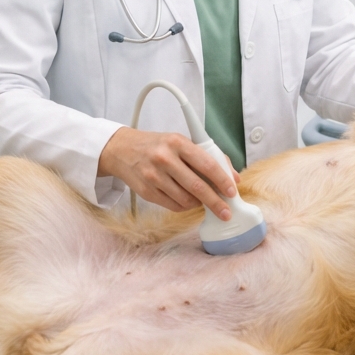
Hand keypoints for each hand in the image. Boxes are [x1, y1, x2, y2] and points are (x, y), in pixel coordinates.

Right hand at [98, 127, 239, 217]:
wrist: (122, 150)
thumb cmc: (158, 145)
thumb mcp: (181, 142)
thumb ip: (208, 157)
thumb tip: (232, 178)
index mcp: (177, 142)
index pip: (206, 163)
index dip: (222, 180)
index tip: (232, 191)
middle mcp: (165, 159)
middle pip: (196, 186)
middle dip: (215, 202)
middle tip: (226, 212)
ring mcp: (153, 176)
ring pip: (185, 199)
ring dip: (199, 204)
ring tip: (203, 201)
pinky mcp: (146, 191)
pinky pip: (173, 205)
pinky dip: (184, 206)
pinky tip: (188, 200)